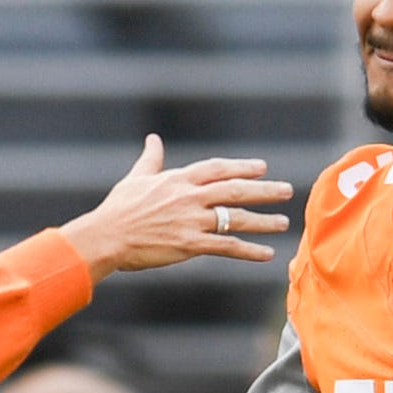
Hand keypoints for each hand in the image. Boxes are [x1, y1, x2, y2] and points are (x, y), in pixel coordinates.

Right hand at [60, 136, 291, 276]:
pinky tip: (267, 253)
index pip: (219, 169)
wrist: (105, 237)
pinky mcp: (190, 245)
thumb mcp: (135, 178)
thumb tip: (154, 139)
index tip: (262, 167)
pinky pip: (226, 246)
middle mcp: (190, 197)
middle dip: (264, 190)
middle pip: (236, 190)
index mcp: (179, 180)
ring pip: (236, 218)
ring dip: (263, 221)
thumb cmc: (117, 209)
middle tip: (286, 190)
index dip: (242, 167)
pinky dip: (249, 250)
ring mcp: (192, 221)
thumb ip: (151, 159)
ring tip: (283, 222)